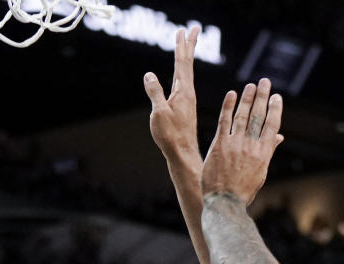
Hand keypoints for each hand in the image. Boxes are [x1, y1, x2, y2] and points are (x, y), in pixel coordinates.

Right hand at [145, 25, 200, 167]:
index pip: (183, 62)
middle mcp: (187, 93)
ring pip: (186, 73)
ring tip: (187, 45)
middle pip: (188, 63)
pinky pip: (183, 84)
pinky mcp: (184, 108)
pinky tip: (180, 75)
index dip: (182, 45)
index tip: (184, 30)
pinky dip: (182, 73)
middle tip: (194, 28)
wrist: (182, 154)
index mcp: (183, 90)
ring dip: (186, 57)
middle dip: (189, 45)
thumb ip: (155, 92)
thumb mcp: (159, 112)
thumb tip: (149, 74)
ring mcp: (187, 100)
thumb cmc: (171, 136)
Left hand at [201, 79, 283, 205]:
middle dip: (262, 96)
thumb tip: (279, 137)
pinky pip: (224, 121)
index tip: (276, 97)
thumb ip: (268, 152)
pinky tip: (232, 94)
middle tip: (264, 81)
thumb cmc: (242, 191)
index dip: (275, 109)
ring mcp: (235, 145)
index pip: (272, 126)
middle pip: (258, 116)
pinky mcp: (219, 145)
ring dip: (247, 98)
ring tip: (250, 86)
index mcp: (263, 154)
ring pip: (242, 115)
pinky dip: (228, 107)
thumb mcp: (260, 174)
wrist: (224, 204)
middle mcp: (251, 147)